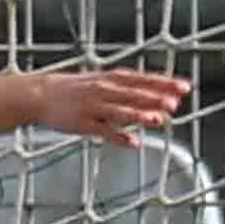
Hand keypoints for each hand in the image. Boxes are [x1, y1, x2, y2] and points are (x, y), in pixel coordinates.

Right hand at [31, 68, 191, 146]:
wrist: (40, 94)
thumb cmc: (75, 90)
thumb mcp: (102, 82)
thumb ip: (128, 91)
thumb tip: (156, 98)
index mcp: (110, 79)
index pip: (142, 79)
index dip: (164, 83)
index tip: (184, 87)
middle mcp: (104, 90)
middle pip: (133, 94)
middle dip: (155, 98)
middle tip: (174, 104)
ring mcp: (93, 106)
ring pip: (119, 111)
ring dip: (139, 115)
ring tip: (158, 120)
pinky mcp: (83, 123)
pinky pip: (103, 130)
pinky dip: (118, 137)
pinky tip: (134, 144)